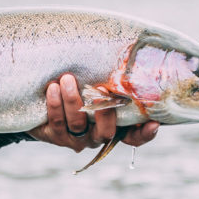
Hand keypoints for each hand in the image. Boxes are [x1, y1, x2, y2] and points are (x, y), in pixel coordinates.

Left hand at [29, 74, 158, 151]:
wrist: (45, 97)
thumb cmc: (80, 85)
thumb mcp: (97, 83)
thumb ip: (113, 80)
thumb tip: (131, 59)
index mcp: (114, 125)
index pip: (134, 136)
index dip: (145, 134)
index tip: (153, 123)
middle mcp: (97, 136)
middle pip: (106, 132)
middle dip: (103, 110)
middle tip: (100, 88)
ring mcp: (76, 139)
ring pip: (77, 125)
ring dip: (72, 100)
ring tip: (66, 79)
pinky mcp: (56, 136)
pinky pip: (57, 122)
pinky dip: (55, 104)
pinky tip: (52, 88)